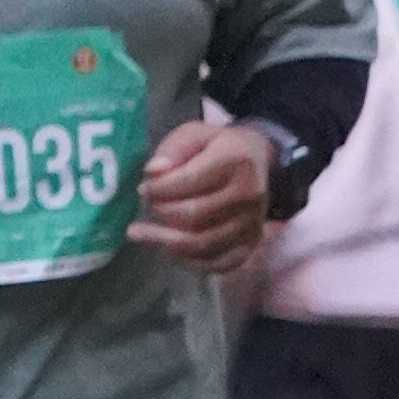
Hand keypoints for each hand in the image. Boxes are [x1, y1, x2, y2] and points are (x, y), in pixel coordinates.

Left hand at [129, 116, 277, 268]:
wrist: (257, 160)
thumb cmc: (217, 147)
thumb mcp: (193, 134)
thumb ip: (171, 150)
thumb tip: (152, 173)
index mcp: (235, 161)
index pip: (189, 182)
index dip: (159, 189)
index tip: (143, 189)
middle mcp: (249, 194)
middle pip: (194, 216)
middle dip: (161, 213)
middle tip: (147, 207)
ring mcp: (253, 223)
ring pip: (203, 244)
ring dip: (165, 242)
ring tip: (141, 233)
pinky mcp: (252, 243)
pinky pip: (219, 263)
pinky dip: (189, 261)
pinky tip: (168, 250)